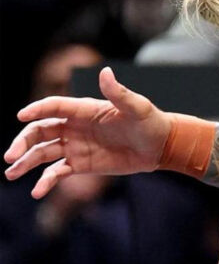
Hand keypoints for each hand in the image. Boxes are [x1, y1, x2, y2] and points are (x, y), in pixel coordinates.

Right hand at [4, 67, 170, 198]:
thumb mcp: (137, 107)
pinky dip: (46, 181)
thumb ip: (119, 93)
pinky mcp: (80, 164)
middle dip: (23, 142)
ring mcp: (75, 146)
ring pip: (43, 153)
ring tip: (10, 174)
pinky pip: (57, 172)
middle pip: (40, 131)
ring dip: (26, 162)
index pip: (54, 107)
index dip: (37, 110)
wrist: (159, 146)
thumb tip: (105, 72)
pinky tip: (38, 191)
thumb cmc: (150, 121)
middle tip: (10, 156)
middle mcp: (74, 127)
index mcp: (84, 110)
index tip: (21, 116)